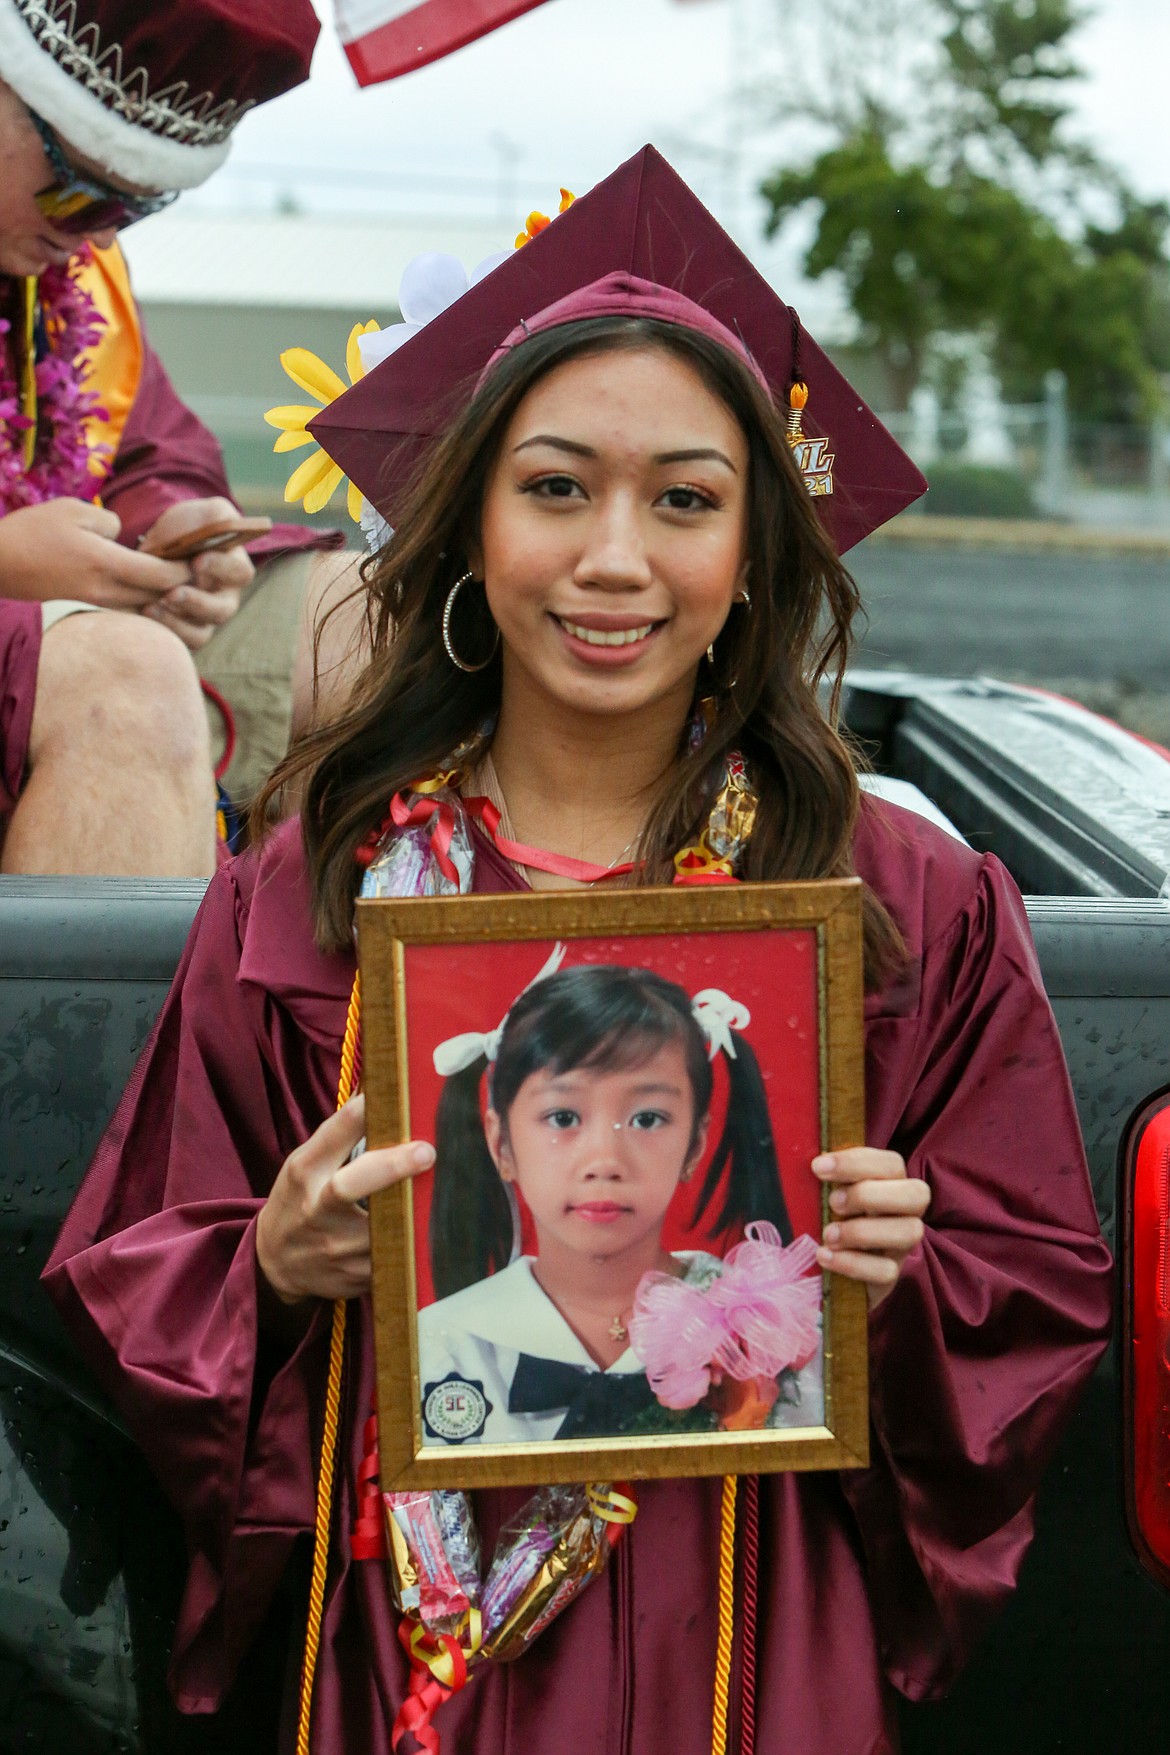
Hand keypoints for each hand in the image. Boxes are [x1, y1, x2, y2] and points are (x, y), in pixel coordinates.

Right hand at [0, 498, 188, 606]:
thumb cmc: (30, 532)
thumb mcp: (71, 511)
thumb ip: (109, 522)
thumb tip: (125, 537)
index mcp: (106, 564)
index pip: (162, 575)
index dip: (185, 569)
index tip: (197, 559)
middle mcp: (104, 593)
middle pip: (158, 598)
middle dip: (180, 587)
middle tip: (195, 574)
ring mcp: (93, 608)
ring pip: (142, 611)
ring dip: (160, 600)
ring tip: (172, 584)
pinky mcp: (83, 614)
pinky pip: (122, 616)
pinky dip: (138, 608)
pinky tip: (141, 595)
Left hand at [140, 499, 254, 649]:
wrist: (159, 550)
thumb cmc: (185, 530)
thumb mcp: (200, 514)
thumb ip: (214, 515)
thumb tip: (222, 524)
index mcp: (234, 568)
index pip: (239, 572)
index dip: (220, 567)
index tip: (197, 561)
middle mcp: (225, 598)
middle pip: (222, 610)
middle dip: (197, 603)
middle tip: (172, 594)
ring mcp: (205, 620)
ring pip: (201, 632)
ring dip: (177, 621)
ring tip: (152, 606)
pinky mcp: (184, 633)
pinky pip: (179, 642)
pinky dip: (164, 631)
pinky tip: (144, 613)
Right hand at [255, 1094, 434, 1305]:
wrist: (276, 1263)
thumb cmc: (299, 1199)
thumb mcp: (306, 1163)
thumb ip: (340, 1133)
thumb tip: (377, 1092)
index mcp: (305, 1173)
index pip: (330, 1138)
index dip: (359, 1116)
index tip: (387, 1099)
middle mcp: (316, 1210)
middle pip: (349, 1187)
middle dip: (389, 1168)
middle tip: (426, 1152)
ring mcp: (336, 1249)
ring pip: (382, 1228)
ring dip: (414, 1209)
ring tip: (444, 1190)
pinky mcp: (357, 1277)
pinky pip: (395, 1256)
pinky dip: (415, 1240)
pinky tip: (432, 1226)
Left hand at [812, 1148, 930, 1309]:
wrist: (833, 1271)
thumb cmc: (831, 1218)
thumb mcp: (828, 1193)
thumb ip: (826, 1177)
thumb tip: (810, 1162)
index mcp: (891, 1183)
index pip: (891, 1163)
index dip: (856, 1162)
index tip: (818, 1167)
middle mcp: (905, 1212)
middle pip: (916, 1194)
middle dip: (869, 1195)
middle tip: (832, 1203)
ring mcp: (901, 1246)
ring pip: (909, 1232)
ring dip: (863, 1231)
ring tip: (828, 1235)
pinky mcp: (890, 1276)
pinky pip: (886, 1271)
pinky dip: (852, 1263)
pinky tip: (824, 1256)